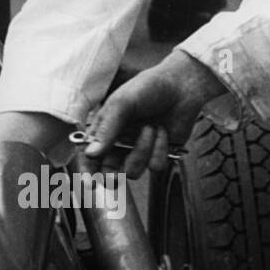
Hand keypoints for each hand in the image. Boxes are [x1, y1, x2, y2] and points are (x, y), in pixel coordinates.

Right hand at [84, 51, 228, 178]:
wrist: (182, 87)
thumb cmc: (148, 88)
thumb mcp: (122, 103)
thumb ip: (106, 129)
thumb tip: (91, 153)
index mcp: (105, 129)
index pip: (90, 154)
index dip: (87, 170)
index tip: (89, 182)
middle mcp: (120, 142)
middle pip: (109, 171)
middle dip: (112, 175)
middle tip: (115, 177)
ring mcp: (139, 150)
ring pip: (133, 171)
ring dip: (143, 151)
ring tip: (151, 128)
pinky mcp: (159, 154)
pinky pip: (155, 166)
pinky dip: (161, 149)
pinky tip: (163, 132)